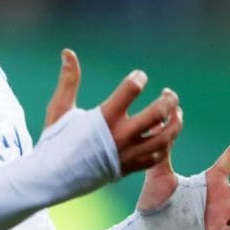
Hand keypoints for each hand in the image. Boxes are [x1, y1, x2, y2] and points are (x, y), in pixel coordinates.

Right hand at [44, 48, 182, 174]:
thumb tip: (67, 51)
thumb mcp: (60, 108)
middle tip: (169, 94)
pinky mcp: (129, 168)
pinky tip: (164, 136)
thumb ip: (69, 80)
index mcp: (104, 117)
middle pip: (158, 113)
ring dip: (175, 123)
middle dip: (169, 100)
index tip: (139, 76)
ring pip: (165, 137)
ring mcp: (127, 154)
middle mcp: (120, 135)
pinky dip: (164, 145)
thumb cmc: (54, 140)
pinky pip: (156, 157)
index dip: (138, 78)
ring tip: (176, 113)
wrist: (53, 177)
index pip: (131, 89)